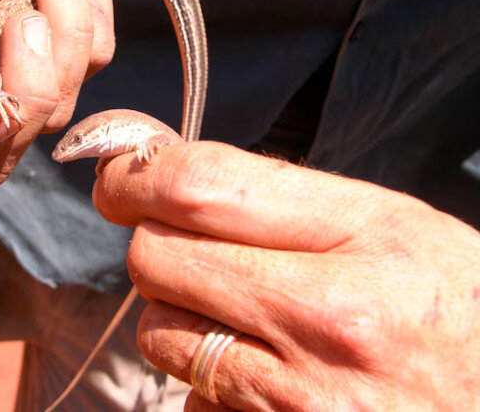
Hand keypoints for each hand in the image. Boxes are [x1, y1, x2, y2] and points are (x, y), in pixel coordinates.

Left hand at [93, 142, 479, 409]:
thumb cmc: (461, 313)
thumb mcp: (398, 228)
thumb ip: (288, 203)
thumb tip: (175, 187)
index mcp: (369, 237)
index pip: (203, 186)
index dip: (136, 175)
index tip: (118, 177)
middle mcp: (331, 318)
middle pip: (157, 257)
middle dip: (153, 242)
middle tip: (185, 244)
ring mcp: (303, 397)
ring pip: (161, 331)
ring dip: (177, 314)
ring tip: (238, 314)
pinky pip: (191, 398)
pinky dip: (204, 380)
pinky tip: (260, 373)